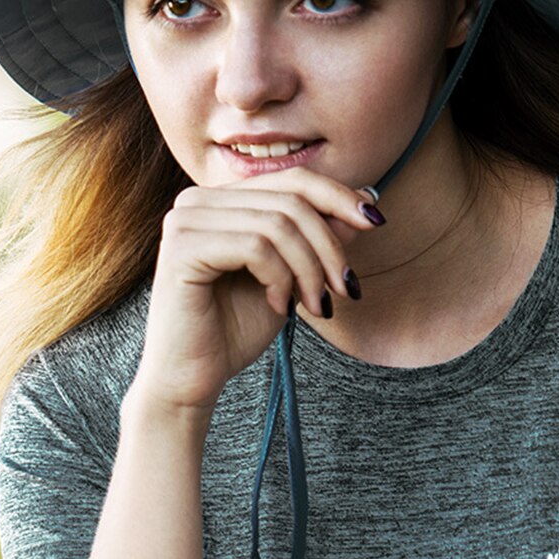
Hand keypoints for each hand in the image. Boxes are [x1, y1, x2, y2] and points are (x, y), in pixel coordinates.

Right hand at [129, 168, 380, 416]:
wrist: (192, 380)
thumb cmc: (235, 329)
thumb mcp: (290, 275)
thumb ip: (316, 236)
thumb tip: (363, 199)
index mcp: (220, 199)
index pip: (292, 179)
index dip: (338, 196)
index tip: (375, 220)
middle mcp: (197, 200)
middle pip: (291, 199)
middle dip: (329, 245)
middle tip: (346, 288)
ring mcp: (185, 219)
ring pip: (278, 224)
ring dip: (310, 269)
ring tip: (316, 306)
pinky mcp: (182, 246)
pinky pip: (256, 247)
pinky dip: (281, 279)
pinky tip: (279, 306)